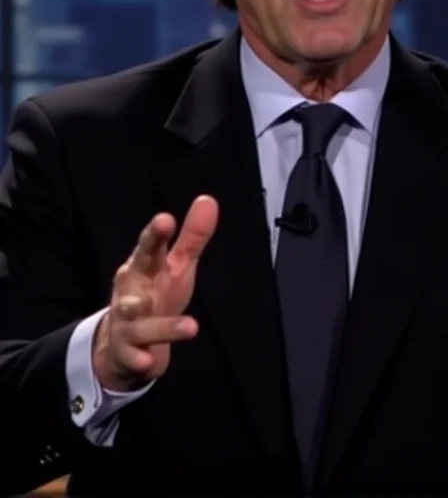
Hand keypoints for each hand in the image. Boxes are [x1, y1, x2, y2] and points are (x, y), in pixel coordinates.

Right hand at [92, 195, 217, 391]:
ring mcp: (127, 321)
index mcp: (143, 266)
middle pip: (136, 271)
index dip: (156, 233)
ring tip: (191, 327)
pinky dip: (139, 359)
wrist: (123, 343)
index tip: (166, 219)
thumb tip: (208, 200)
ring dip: (163, 325)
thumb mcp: (176, 266)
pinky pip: (131, 355)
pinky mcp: (126, 350)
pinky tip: (149, 362)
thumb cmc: (155, 293)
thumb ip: (192, 237)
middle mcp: (131, 290)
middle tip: (158, 258)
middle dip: (144, 258)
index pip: (149, 246)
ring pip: (140, 321)